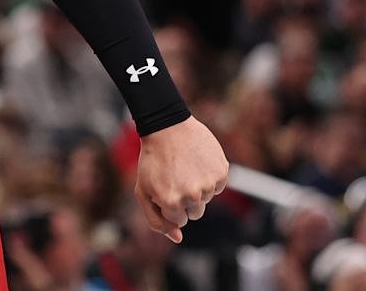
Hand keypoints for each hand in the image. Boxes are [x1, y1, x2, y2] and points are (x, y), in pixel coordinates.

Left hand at [135, 116, 228, 242]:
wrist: (166, 126)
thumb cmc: (152, 160)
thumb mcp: (143, 191)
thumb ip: (156, 221)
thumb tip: (178, 238)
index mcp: (171, 203)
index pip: (179, 220)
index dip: (169, 204)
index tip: (163, 187)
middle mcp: (192, 196)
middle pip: (195, 213)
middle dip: (184, 199)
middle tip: (174, 177)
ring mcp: (209, 184)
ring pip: (206, 199)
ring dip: (197, 186)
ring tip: (184, 167)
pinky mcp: (222, 172)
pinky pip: (218, 185)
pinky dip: (209, 176)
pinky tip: (196, 162)